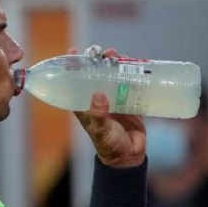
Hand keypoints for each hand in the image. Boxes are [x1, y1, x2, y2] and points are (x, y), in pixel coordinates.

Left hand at [71, 46, 146, 167]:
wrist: (129, 155)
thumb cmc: (108, 144)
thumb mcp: (100, 130)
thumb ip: (98, 115)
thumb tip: (98, 96)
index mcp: (83, 104)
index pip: (74, 81)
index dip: (72, 66)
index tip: (72, 50)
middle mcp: (97, 98)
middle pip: (94, 74)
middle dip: (96, 60)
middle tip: (100, 51)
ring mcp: (114, 98)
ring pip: (112, 75)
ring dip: (114, 63)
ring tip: (116, 54)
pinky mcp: (130, 101)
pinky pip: (131, 82)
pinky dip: (132, 72)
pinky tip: (135, 63)